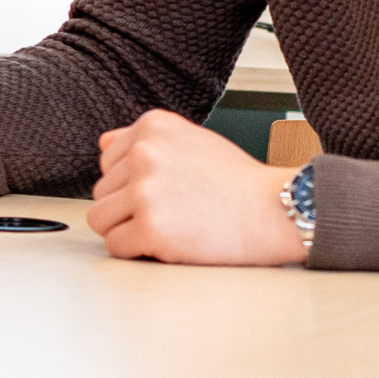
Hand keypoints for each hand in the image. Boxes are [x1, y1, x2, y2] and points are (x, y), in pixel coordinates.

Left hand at [88, 109, 311, 265]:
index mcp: (153, 126)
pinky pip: (115, 245)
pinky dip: (136, 251)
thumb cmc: (238, 182)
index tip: (168, 189)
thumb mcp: (194, 141)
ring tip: (170, 226)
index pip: (106, 161)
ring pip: (100, 219)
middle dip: (129, 208)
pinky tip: (169, 242)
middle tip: (175, 211)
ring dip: (128, 230)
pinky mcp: (151, 227)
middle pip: (101, 192)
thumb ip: (148, 141)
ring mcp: (146, 190)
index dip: (133, 183)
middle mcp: (145, 153)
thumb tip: (103, 143)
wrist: (278, 210)